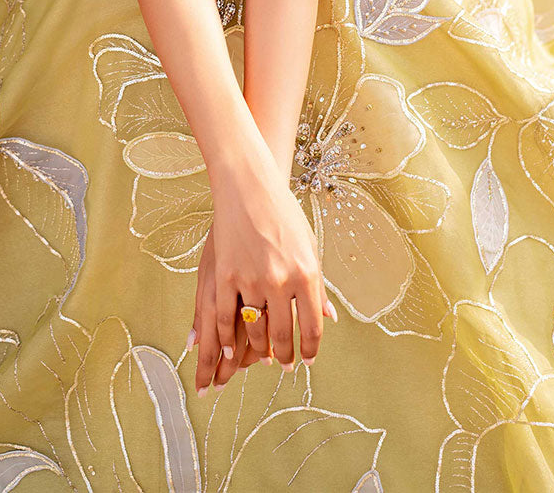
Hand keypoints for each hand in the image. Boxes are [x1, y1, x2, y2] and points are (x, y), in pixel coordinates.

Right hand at [191, 149, 336, 391]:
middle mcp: (281, 280)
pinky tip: (231, 348)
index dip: (310, 350)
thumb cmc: (284, 214)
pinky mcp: (225, 275)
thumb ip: (317, 285)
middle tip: (284, 365)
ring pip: (254, 330)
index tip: (307, 361)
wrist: (250, 186)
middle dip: (285, 356)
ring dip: (258, 350)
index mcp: (307, 273)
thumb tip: (328, 318)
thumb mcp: (309, 246)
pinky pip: (225, 318)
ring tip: (262, 356)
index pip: (312, 327)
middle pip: (283, 335)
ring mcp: (251, 278)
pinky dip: (227, 338)